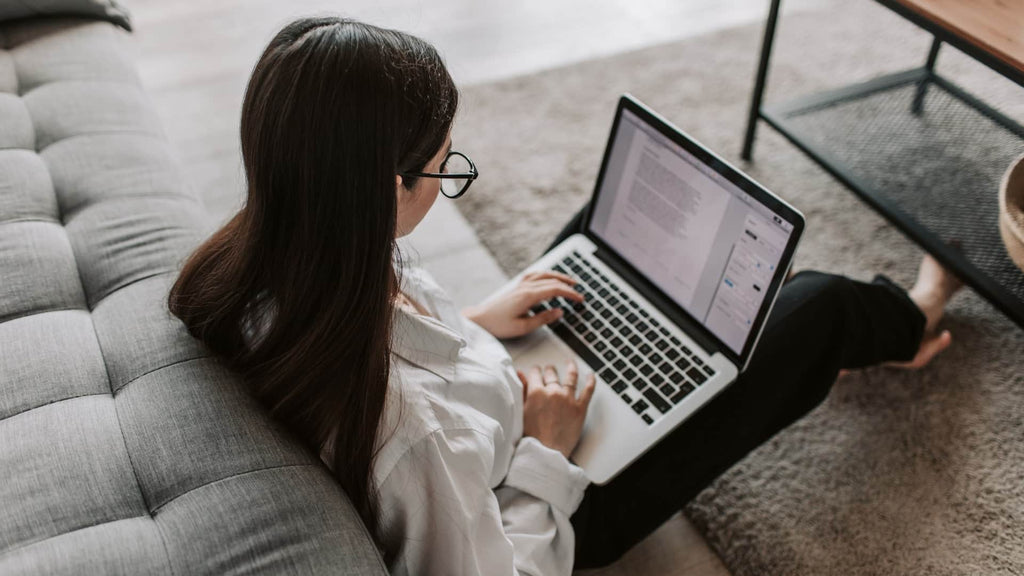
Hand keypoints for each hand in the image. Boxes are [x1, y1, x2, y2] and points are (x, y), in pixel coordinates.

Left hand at [463, 271, 582, 338]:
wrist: (479, 319)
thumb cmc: (498, 325)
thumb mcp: (523, 327)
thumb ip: (543, 319)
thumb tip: (559, 312)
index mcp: (528, 296)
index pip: (555, 290)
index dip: (570, 294)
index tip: (580, 299)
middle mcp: (525, 287)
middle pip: (552, 280)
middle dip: (568, 285)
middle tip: (579, 292)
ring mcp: (520, 285)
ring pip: (544, 275)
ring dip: (558, 276)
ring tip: (570, 282)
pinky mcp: (516, 287)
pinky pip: (535, 275)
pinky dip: (546, 275)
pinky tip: (549, 278)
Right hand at [518, 360, 596, 457]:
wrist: (545, 453)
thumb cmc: (531, 437)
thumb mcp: (521, 411)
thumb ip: (522, 390)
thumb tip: (520, 374)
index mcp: (536, 392)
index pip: (536, 373)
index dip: (535, 371)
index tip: (536, 371)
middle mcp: (553, 392)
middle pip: (552, 374)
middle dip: (549, 370)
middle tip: (549, 370)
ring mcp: (568, 399)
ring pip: (570, 377)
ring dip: (570, 368)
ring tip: (570, 364)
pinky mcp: (580, 409)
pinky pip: (588, 391)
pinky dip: (591, 381)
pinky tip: (591, 375)